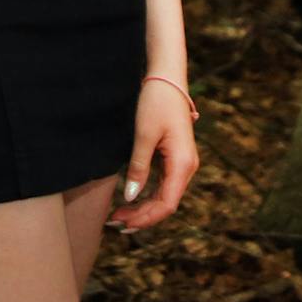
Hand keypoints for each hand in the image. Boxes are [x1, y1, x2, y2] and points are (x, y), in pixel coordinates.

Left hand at [106, 78, 199, 233]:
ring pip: (165, 196)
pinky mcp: (175, 159)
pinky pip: (163, 185)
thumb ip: (138, 168)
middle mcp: (187, 168)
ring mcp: (182, 164)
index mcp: (183, 164)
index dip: (145, 218)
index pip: (166, 204)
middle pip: (166, 204)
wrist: (167, 79)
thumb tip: (130, 197)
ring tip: (119, 216)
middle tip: (114, 223)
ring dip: (143, 208)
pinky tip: (131, 200)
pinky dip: (148, 196)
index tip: (122, 223)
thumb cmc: (156, 102)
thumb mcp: (143, 135)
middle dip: (142, 217)